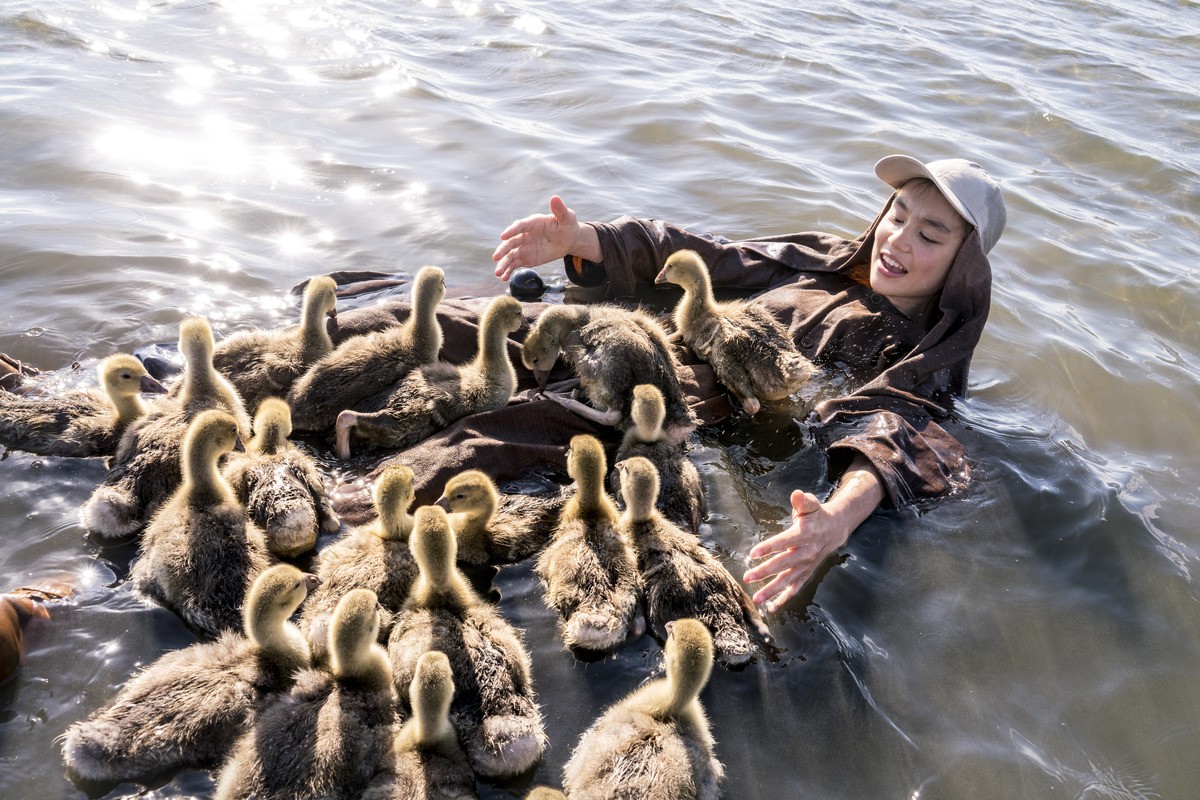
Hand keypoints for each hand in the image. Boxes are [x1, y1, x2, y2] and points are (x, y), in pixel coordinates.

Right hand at [493, 195, 588, 279]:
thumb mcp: (567, 217)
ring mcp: (524, 247)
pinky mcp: (526, 258)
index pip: (519, 226)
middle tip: (495, 257)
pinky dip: (509, 271)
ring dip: (503, 264)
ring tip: (497, 273)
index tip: (502, 236)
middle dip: (503, 250)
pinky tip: (504, 278)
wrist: (568, 239)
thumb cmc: (567, 225)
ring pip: (511, 255)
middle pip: (511, 242)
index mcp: (532, 223)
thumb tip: (555, 198)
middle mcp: (524, 235)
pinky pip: (515, 264)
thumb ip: (560, 210)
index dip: (511, 230)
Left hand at [743, 490, 851, 612]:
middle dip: (765, 571)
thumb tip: (796, 494)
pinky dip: (784, 599)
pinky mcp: (806, 574)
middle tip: (748, 577)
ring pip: (788, 580)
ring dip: (772, 590)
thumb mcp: (811, 504)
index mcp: (805, 534)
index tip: (753, 553)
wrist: (835, 530)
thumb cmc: (816, 516)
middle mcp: (806, 552)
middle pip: (784, 564)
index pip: (785, 542)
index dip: (769, 547)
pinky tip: (771, 608)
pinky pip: (795, 589)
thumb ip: (802, 501)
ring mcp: (806, 566)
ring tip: (756, 598)